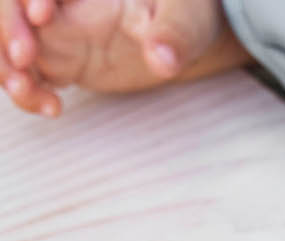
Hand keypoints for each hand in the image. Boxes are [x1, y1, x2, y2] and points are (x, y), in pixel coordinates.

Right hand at [2, 0, 239, 115]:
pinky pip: (27, 72)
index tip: (41, 15)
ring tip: (27, 91)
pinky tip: (53, 108)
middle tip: (25, 59)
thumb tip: (162, 60)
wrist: (183, 38)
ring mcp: (54, 28)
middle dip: (7, 26)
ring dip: (6, 64)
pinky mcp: (57, 58)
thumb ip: (175, 34)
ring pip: (9, 40)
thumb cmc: (187, 14)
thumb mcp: (187, 18)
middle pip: (10, 4)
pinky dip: (28, 90)